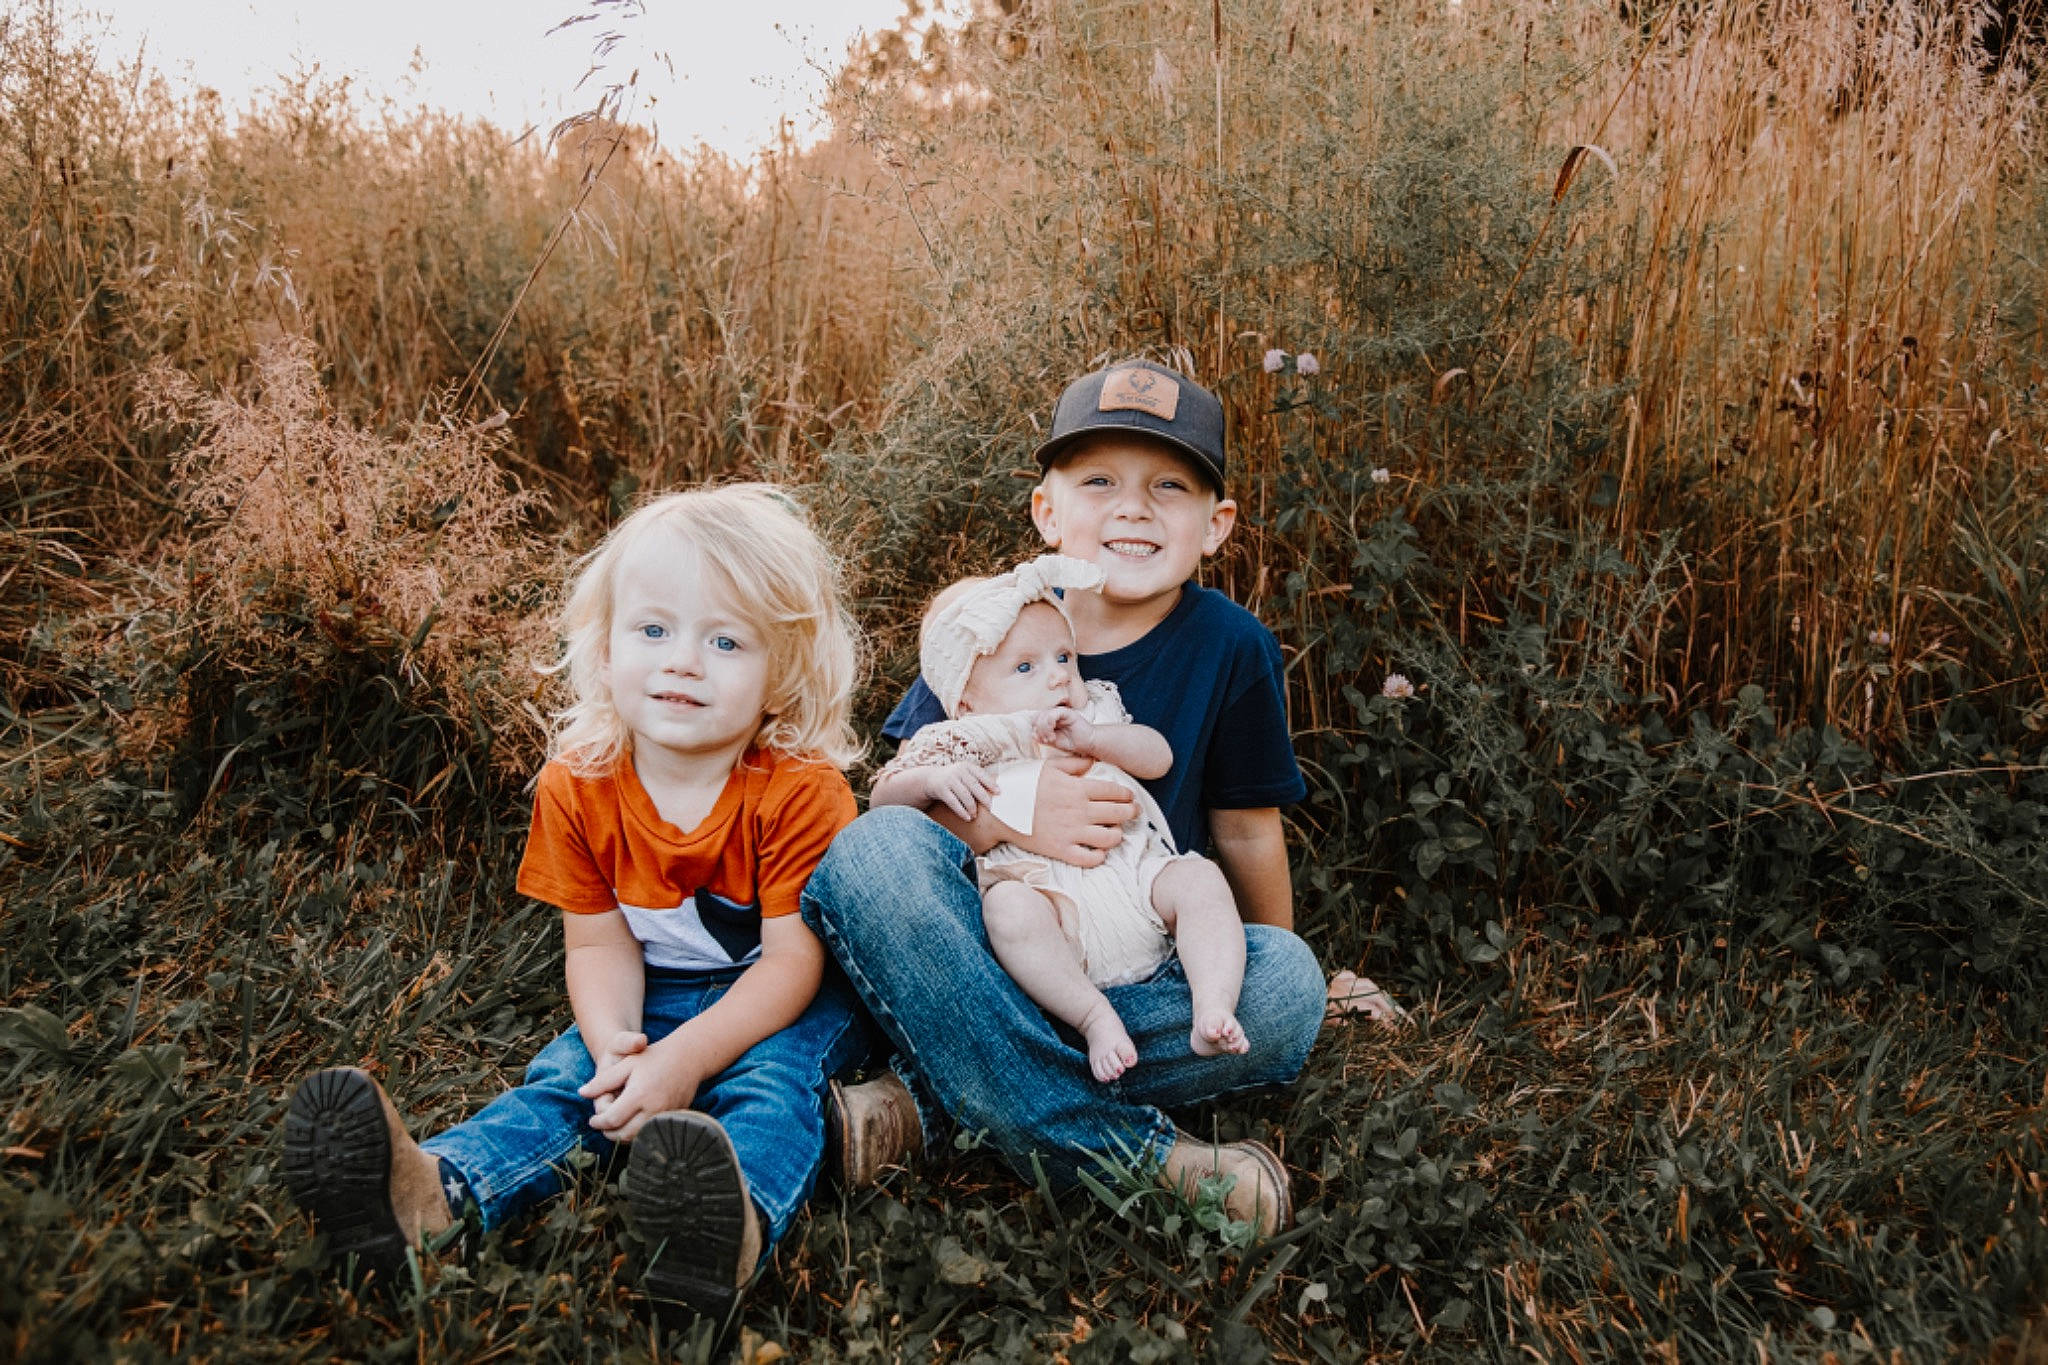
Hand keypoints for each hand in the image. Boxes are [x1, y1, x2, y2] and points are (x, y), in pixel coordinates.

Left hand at [580, 1037, 703, 1141]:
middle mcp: (654, 1109)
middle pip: (623, 1134)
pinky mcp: (674, 1119)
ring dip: (622, 1136)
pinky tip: (632, 1123)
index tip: (592, 1120)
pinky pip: (651, 1133)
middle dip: (609, 1133)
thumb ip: (603, 1080)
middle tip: (601, 1125)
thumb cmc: (653, 1058)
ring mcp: (666, 1116)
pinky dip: (638, 1133)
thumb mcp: (626, 1064)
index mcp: (639, 1094)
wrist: (688, 1058)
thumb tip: (582, 1093)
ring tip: (615, 1125)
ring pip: (637, 1138)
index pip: (611, 1120)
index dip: (598, 1122)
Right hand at [925, 762, 997, 820]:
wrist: (930, 779)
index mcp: (967, 766)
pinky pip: (954, 802)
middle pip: (974, 786)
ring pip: (965, 795)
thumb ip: (977, 780)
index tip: (999, 793)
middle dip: (983, 798)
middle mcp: (958, 771)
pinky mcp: (941, 789)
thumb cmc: (953, 779)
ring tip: (975, 815)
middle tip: (989, 808)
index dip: (991, 783)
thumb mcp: (964, 775)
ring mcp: (949, 780)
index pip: (981, 774)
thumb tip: (997, 791)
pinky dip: (961, 811)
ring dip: (972, 807)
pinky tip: (967, 817)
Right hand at [1019, 755, 1134, 866]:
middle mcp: (1078, 811)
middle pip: (1118, 813)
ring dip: (1117, 834)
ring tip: (1115, 831)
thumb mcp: (1047, 766)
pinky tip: (1098, 850)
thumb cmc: (1023, 785)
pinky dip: (1099, 856)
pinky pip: (1090, 858)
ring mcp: (1071, 832)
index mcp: (1076, 789)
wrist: (1000, 810)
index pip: (1114, 792)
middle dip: (1131, 812)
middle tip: (1133, 812)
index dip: (1127, 794)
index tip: (1130, 797)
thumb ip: (1073, 763)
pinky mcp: (1061, 850)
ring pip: (1110, 838)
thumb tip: (1092, 762)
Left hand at [1033, 704, 1094, 755]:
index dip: (1035, 729)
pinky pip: (1053, 714)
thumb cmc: (1072, 742)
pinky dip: (1049, 725)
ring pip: (1044, 715)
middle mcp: (1054, 714)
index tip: (1040, 740)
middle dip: (1039, 730)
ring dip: (1044, 729)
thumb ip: (1042, 737)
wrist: (1087, 744)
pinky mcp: (1067, 712)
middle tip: (1045, 740)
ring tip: (1050, 739)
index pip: (1035, 719)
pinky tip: (1053, 735)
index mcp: (1050, 719)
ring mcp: (1060, 712)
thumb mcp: (1053, 741)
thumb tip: (1032, 734)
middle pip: (1038, 716)